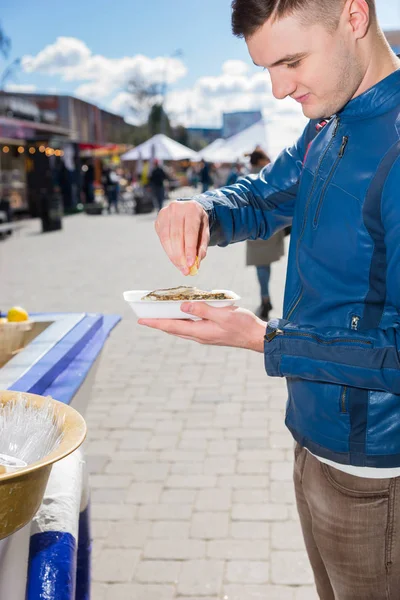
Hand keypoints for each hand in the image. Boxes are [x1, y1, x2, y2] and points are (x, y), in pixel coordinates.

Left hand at [138, 302, 265, 352]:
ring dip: (169, 322)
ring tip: (158, 315)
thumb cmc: (242, 325)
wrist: (256, 336)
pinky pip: (191, 326)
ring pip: (182, 328)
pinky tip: (181, 313)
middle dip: (159, 323)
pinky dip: (182, 320)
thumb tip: (183, 306)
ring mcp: (205, 334)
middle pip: (174, 328)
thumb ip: (202, 309)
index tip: (141, 320)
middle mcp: (199, 335)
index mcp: (200, 332)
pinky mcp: (210, 332)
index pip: (172, 326)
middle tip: (145, 316)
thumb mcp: (222, 314)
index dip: (156, 323)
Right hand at [155, 200, 209, 274]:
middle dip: (180, 256)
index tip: (190, 264)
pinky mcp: (158, 220)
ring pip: (167, 239)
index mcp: (192, 209)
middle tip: (185, 270)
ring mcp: (165, 213)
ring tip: (181, 267)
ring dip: (173, 256)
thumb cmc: (198, 223)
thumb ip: (202, 247)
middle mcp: (177, 208)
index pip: (190, 232)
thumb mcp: (204, 232)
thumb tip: (195, 264)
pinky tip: (175, 258)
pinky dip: (168, 251)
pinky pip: (162, 239)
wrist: (188, 209)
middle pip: (176, 236)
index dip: (189, 249)